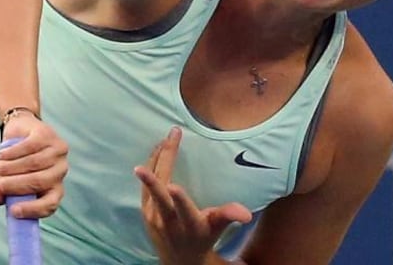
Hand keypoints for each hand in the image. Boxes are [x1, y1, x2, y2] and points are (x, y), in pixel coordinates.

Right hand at [0, 113, 69, 217]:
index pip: (51, 204)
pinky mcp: (47, 135)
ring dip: (8, 168)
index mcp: (53, 188)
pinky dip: (10, 153)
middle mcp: (60, 171)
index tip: (13, 210)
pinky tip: (2, 154)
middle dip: (14, 185)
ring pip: (32, 164)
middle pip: (39, 182)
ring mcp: (56, 152)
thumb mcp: (5, 182)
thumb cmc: (16, 164)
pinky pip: (28, 147)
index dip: (33, 209)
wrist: (20, 132)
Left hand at [135, 127, 252, 264]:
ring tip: (165, 139)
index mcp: (189, 224)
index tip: (174, 186)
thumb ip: (229, 216)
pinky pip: (146, 185)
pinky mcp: (144, 209)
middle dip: (162, 166)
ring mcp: (152, 215)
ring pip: (151, 185)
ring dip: (156, 160)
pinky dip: (151, 165)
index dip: (179, 199)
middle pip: (161, 194)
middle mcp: (167, 221)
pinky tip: (157, 150)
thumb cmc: (203, 237)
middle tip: (166, 140)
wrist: (178, 258)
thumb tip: (247, 214)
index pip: (183, 211)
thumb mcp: (218, 228)